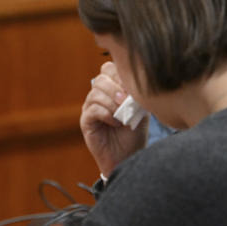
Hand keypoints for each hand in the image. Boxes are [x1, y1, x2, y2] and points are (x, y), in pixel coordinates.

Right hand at [80, 61, 146, 176]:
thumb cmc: (134, 133)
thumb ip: (136, 94)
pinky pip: (93, 109)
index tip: (132, 89)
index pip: (109, 68)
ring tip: (123, 115)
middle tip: (126, 102)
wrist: (129, 157)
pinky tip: (117, 123)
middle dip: (116, 89)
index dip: (120, 75)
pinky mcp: (86, 121)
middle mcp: (99, 96)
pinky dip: (107, 114)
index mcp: (111, 89)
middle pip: (101, 79)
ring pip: (96, 93)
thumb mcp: (140, 110)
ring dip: (112, 103)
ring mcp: (90, 108)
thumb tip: (132, 82)